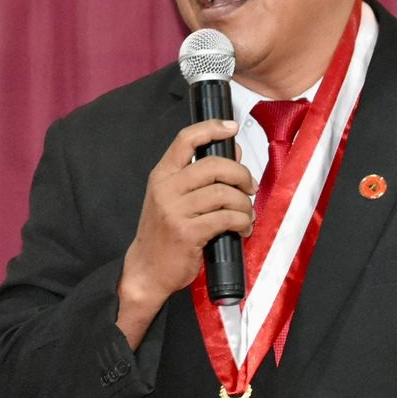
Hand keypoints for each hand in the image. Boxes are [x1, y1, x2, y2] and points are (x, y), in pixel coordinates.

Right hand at [116, 119, 254, 345]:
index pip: (186, 139)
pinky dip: (242, 222)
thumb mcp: (174, 199)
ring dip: (244, 204)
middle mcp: (166, 189)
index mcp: (162, 175)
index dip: (211, 128)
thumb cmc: (163, 233)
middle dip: (241, 174)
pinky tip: (243, 228)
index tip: (231, 127)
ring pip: (224, 194)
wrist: (147, 270)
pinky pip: (227, 218)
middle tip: (249, 187)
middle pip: (214, 165)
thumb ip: (200, 176)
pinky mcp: (188, 232)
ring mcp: (176, 211)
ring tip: (246, 214)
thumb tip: (235, 153)